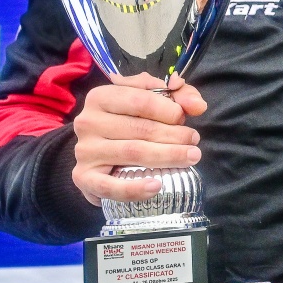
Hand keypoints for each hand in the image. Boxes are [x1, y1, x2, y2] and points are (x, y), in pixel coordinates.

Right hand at [71, 71, 206, 204]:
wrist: (98, 156)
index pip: (140, 100)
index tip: (185, 117)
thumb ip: (176, 94)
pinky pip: (110, 186)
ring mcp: (84, 151)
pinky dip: (134, 188)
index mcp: (100, 97)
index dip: (168, 109)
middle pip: (140, 129)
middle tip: (194, 140)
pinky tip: (156, 186)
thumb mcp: (150, 99)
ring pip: (133, 153)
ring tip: (191, 156)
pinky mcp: (84, 178)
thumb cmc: (128, 123)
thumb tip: (197, 104)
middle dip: (174, 134)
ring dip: (168, 155)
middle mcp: (88, 122)